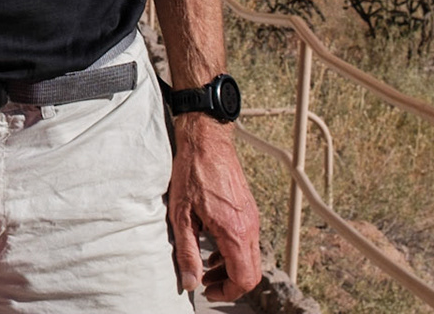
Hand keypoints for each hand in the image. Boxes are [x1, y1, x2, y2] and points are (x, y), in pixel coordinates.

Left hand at [169, 114, 262, 299]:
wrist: (207, 140)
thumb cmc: (192, 172)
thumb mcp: (181, 216)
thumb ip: (187, 253)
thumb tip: (190, 283)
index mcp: (235, 231)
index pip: (245, 278)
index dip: (228, 293)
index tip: (208, 291)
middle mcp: (249, 226)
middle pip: (252, 273)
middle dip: (230, 284)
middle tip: (206, 283)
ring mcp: (252, 217)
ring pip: (251, 258)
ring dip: (231, 269)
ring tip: (206, 267)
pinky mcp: (249, 210)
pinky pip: (248, 241)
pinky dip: (233, 252)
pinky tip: (212, 247)